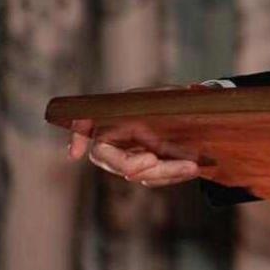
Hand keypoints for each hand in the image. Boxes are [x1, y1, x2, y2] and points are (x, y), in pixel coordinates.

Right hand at [68, 85, 205, 187]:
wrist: (194, 117)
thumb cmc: (175, 102)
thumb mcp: (173, 96)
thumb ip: (175, 97)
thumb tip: (193, 90)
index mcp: (118, 116)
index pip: (87, 124)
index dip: (78, 137)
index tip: (75, 153)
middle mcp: (118, 139)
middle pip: (112, 160)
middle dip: (132, 165)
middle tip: (154, 161)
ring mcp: (131, 156)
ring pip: (136, 174)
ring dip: (163, 173)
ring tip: (191, 167)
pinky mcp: (146, 169)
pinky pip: (151, 179)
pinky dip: (171, 176)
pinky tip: (191, 169)